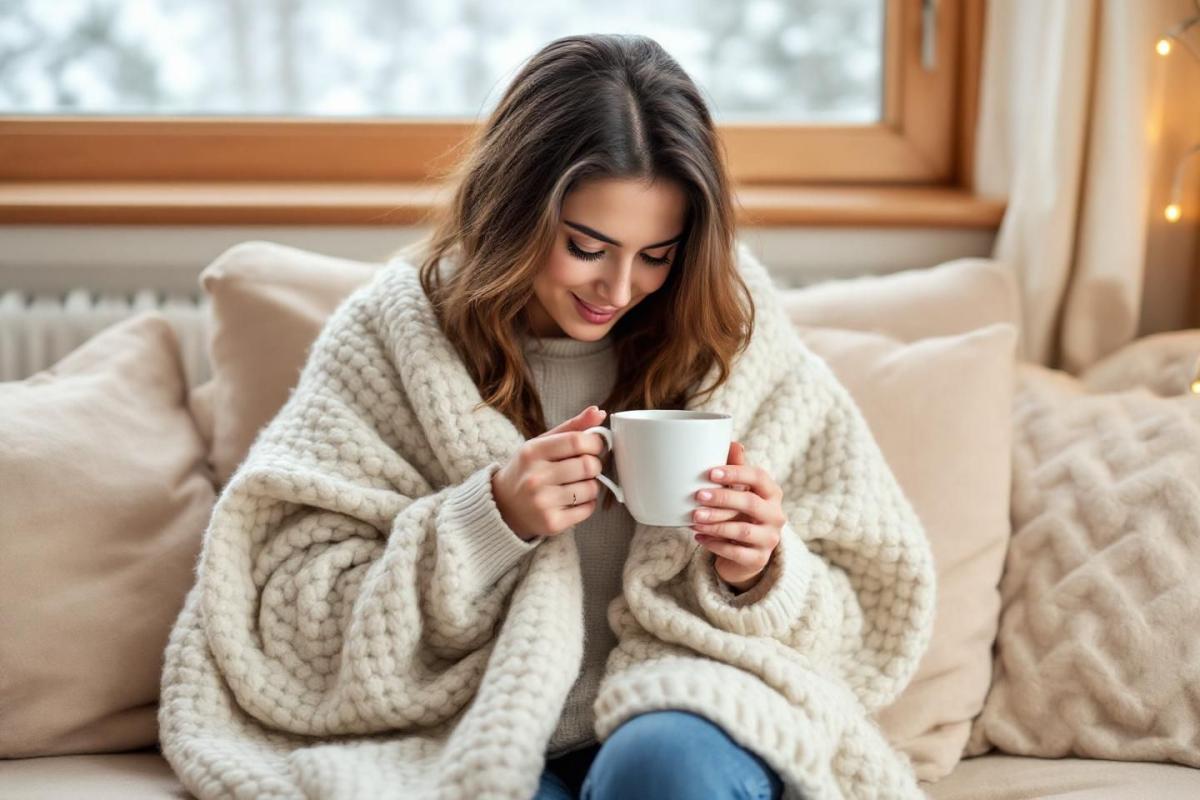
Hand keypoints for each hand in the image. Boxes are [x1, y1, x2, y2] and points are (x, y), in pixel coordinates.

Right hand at [492, 405, 608, 540]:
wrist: (503, 506)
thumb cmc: (528, 470)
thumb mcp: (542, 444)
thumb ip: (571, 427)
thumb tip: (599, 412)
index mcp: (532, 452)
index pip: (576, 441)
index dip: (595, 442)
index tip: (595, 445)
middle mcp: (535, 477)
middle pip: (588, 465)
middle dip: (595, 464)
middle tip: (587, 466)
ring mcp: (542, 502)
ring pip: (591, 488)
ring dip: (591, 485)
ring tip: (577, 484)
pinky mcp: (551, 523)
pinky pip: (588, 509)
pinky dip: (588, 503)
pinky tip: (573, 499)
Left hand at [691, 441, 785, 591]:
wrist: (747, 553)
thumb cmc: (740, 514)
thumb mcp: (740, 491)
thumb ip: (737, 469)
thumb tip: (734, 442)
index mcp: (772, 492)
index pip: (758, 477)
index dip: (735, 473)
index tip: (710, 473)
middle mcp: (776, 515)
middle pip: (750, 503)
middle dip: (722, 498)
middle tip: (697, 496)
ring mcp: (770, 538)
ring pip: (741, 530)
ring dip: (715, 523)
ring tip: (693, 520)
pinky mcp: (759, 559)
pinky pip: (735, 552)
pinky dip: (714, 545)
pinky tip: (699, 538)